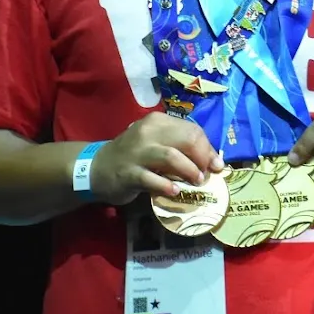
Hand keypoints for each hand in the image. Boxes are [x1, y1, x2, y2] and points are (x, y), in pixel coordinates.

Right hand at [89, 113, 224, 204]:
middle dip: (202, 158)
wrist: (97, 167)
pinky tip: (175, 191)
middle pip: (187, 140)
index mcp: (158, 122)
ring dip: (189, 171)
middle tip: (206, 174)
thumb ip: (181, 147)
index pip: (193, 130)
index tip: (216, 165)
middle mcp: (148, 132)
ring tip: (196, 182)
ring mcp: (137, 152)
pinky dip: (167, 186)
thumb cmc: (135, 155)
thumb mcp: (157, 144)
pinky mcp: (128, 173)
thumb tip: (213, 161)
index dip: (207, 149)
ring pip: (172, 157)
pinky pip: (152, 179)